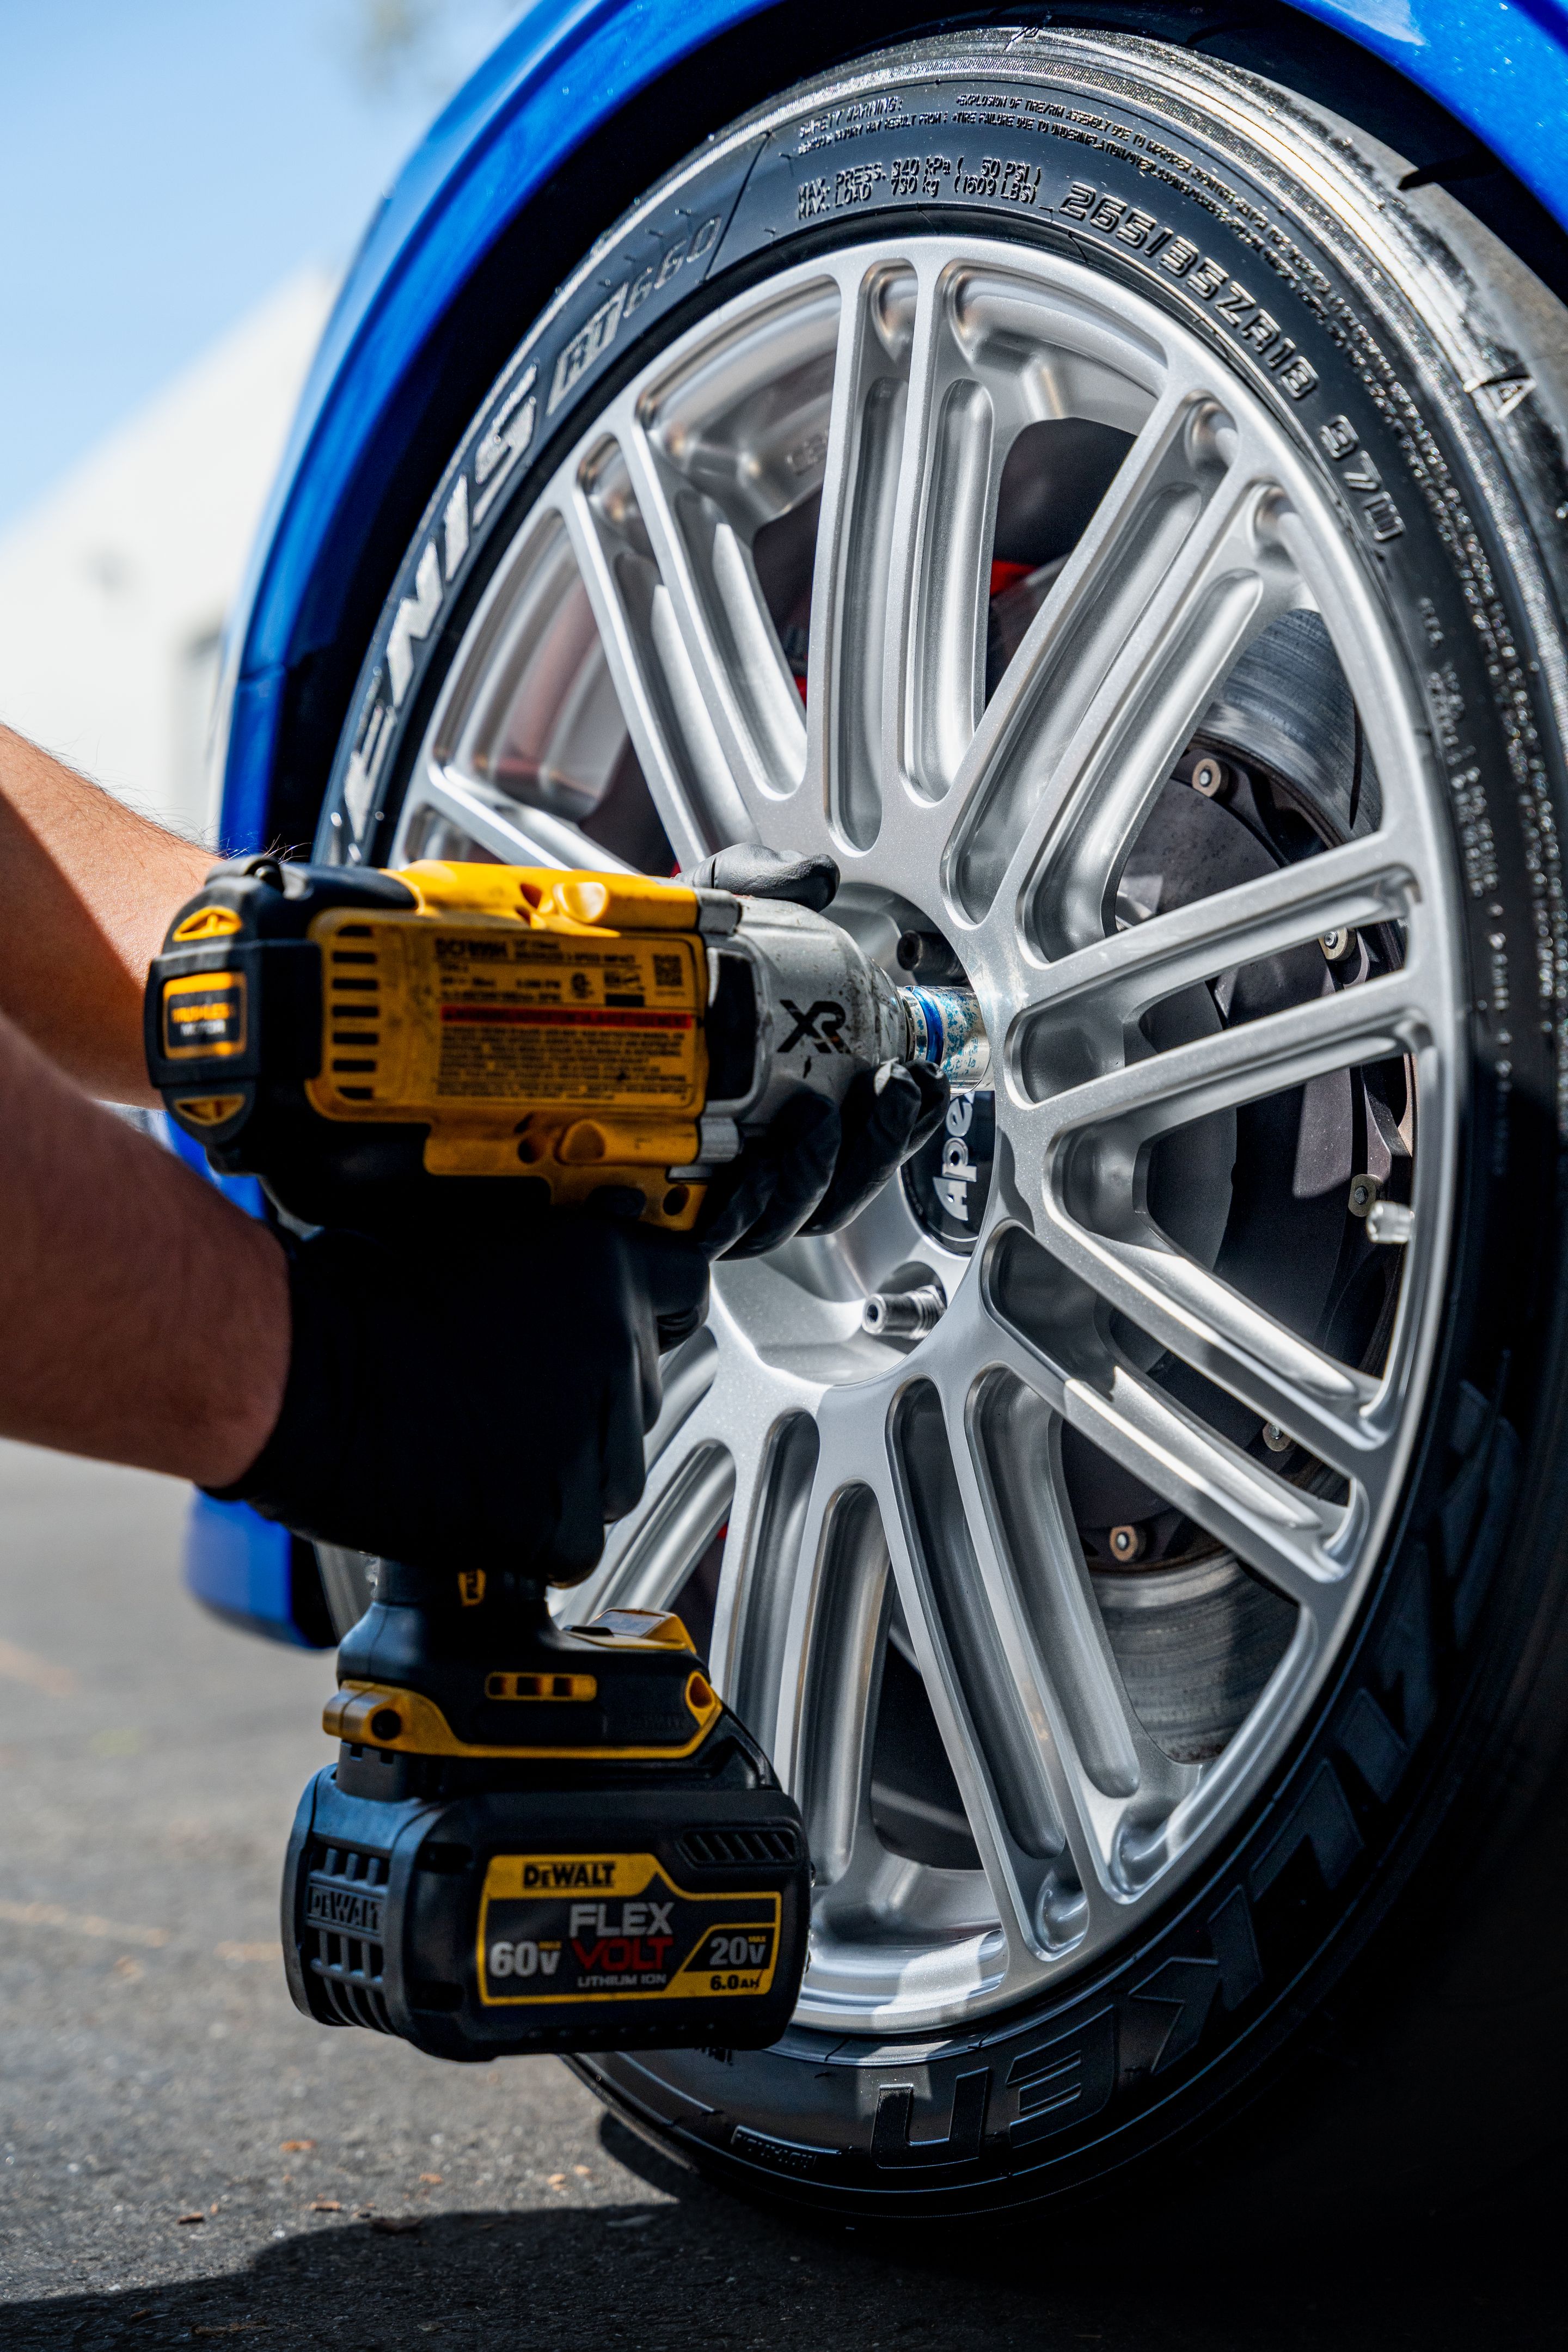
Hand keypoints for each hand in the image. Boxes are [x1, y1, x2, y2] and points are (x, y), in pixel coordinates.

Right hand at [206, 1217, 708, 1583]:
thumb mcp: (469, 1239)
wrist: (298, 1375)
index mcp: (602, 1267)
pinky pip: (574, 1540)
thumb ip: (544, 1256)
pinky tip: (477, 1499)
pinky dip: (535, 1534)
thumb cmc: (354, 1301)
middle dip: (592, 1403)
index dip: (647, 1315)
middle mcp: (614, 1347)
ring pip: (617, 1474)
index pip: (683, 1290)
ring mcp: (590, 1435)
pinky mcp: (554, 1515)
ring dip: (568, 1472)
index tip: (624, 1332)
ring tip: (486, 1451)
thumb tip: (566, 1265)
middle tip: (512, 1400)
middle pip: (644, 1394)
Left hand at [679, 845, 948, 1258]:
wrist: (549, 996)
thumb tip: (817, 879)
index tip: (920, 1077)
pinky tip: (748, 1175)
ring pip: (789, 1216)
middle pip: (842, 1185)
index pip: (871, 1131)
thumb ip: (760, 883)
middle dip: (882, 1146)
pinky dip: (738, 1214)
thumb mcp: (703, 910)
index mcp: (793, 1097)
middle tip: (887, 1091)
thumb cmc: (638, 969)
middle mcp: (760, 1153)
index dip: (910, 1117)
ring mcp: (713, 1189)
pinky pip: (711, 1235)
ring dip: (818, 1177)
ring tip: (820, 1122)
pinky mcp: (656, 1212)